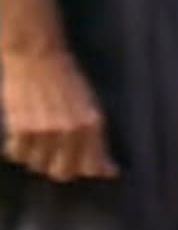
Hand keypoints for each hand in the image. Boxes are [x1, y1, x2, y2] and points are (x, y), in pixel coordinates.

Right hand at [2, 45, 116, 181]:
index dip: (92, 171)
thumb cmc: (67, 79)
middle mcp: (71, 131)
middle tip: (57, 155)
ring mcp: (44, 131)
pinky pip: (17, 155)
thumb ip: (95, 138)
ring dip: (37, 157)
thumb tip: (108, 171)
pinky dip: (18, 149)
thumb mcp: (90, 105)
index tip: (93, 171)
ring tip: (38, 139)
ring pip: (38, 165)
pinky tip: (22, 136)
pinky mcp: (20, 128)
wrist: (38, 56)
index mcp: (92, 124)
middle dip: (60, 168)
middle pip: (63, 173)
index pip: (93, 166)